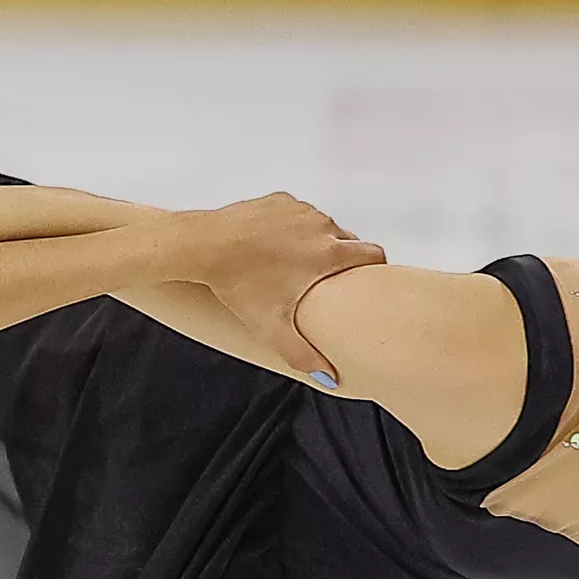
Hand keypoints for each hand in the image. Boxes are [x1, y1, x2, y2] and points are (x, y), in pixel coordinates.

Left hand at [181, 192, 383, 387]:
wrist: (203, 246)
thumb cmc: (237, 285)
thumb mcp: (272, 327)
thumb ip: (303, 354)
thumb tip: (331, 378)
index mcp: (330, 252)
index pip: (375, 254)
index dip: (375, 268)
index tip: (366, 282)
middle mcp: (322, 226)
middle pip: (351, 240)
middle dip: (344, 259)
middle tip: (325, 280)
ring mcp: (301, 209)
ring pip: (324, 226)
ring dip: (318, 242)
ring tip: (296, 265)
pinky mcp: (281, 200)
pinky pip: (299, 214)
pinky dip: (293, 227)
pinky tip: (274, 245)